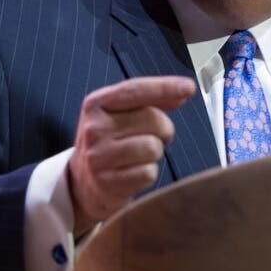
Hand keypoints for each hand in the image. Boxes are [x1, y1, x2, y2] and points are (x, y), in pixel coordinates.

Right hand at [68, 76, 195, 233]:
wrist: (82, 184)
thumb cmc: (109, 143)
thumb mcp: (118, 115)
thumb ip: (149, 100)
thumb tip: (183, 91)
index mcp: (96, 104)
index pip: (135, 90)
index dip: (165, 86)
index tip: (189, 87)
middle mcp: (95, 128)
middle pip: (153, 119)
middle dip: (163, 129)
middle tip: (152, 137)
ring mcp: (99, 156)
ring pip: (153, 147)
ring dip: (155, 152)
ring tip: (140, 156)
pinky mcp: (108, 183)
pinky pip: (149, 172)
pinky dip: (148, 173)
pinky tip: (134, 173)